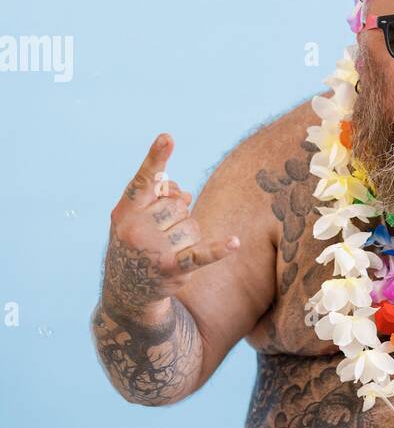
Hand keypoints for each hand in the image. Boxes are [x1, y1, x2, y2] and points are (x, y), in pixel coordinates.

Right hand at [103, 133, 238, 315]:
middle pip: (178, 204)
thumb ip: (155, 195)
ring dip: (187, 236)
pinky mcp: (172, 269)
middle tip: (160, 234)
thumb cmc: (134, 243)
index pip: (144, 181)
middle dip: (176, 216)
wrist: (126, 289)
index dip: (156, 158)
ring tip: (169, 249)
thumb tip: (183, 192)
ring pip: (192, 225)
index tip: (168, 138)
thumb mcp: (134, 217)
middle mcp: (136, 229)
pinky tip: (234, 243)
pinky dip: (218, 250)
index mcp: (125, 211)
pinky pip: (200, 255)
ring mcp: (153, 250)